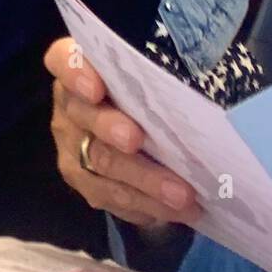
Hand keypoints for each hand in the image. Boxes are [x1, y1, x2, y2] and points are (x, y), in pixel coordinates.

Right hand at [45, 37, 202, 228]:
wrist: (132, 123)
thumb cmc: (149, 88)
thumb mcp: (151, 73)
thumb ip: (159, 74)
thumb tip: (207, 75)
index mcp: (78, 65)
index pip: (64, 61)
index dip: (75, 73)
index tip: (96, 89)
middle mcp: (69, 104)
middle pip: (84, 116)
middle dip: (111, 129)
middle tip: (136, 140)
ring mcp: (72, 145)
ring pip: (101, 164)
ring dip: (142, 180)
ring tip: (182, 196)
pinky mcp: (82, 180)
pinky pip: (109, 197)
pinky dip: (144, 205)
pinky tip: (174, 211)